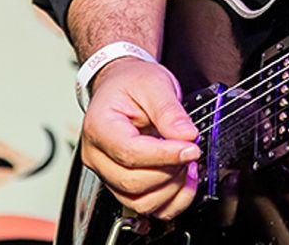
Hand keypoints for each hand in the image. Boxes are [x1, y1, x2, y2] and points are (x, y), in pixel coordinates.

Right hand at [79, 56, 203, 220]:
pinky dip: (170, 201)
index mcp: (99, 126)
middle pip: (133, 182)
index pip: (130, 153)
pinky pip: (145, 207)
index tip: (191, 148)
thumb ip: (170, 110)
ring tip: (187, 164)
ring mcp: (107, 174)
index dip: (165, 155)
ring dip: (172, 189)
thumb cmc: (131, 82)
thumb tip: (186, 136)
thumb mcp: (154, 83)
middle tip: (191, 151)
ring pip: (139, 201)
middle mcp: (97, 156)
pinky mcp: (121, 185)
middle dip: (170, 171)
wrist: (122, 85)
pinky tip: (182, 179)